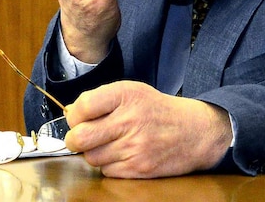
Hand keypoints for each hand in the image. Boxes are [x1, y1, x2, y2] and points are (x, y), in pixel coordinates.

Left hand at [63, 81, 232, 177]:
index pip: (82, 107)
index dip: (75, 115)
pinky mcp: (138, 168)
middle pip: (79, 137)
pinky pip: (107, 171)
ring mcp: (134, 147)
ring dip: (94, 152)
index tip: (79, 118)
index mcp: (126, 95)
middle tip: (82, 137)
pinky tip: (122, 155)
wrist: (194, 132)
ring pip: (91, 157)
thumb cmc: (158, 110)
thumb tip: (70, 113)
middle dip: (74, 139)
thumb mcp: (133, 92)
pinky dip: (109, 165)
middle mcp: (129, 120)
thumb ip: (101, 100)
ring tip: (108, 144)